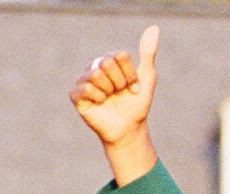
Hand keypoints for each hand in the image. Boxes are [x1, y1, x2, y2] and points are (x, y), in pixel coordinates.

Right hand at [70, 26, 160, 184]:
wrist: (129, 129)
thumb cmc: (137, 104)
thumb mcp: (147, 77)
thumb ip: (148, 53)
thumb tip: (154, 28)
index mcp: (110, 60)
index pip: (120, 56)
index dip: (130, 74)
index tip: (134, 87)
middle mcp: (95, 67)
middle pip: (106, 63)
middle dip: (119, 82)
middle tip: (120, 93)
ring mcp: (84, 80)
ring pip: (96, 74)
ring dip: (109, 91)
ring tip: (110, 99)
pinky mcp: (76, 95)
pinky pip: (85, 88)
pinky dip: (98, 98)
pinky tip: (101, 104)